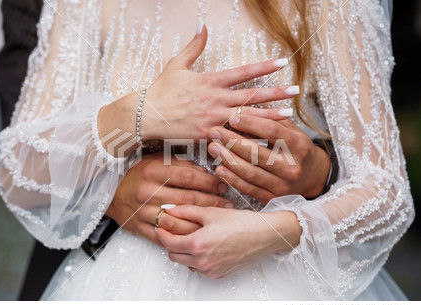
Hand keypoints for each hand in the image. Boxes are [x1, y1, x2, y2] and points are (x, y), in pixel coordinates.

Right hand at [98, 25, 299, 152]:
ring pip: (246, 117)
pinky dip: (248, 139)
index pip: (243, 72)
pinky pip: (232, 137)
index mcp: (210, 81)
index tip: (282, 63)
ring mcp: (213, 118)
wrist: (147, 115)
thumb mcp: (177, 64)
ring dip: (269, 117)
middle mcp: (215, 99)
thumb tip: (203, 26)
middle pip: (251, 95)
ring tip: (289, 116)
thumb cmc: (161, 90)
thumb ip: (194, 46)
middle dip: (275, 93)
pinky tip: (264, 140)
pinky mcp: (207, 134)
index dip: (264, 67)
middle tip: (295, 90)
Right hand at [105, 152, 232, 245]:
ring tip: (217, 221)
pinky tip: (196, 234)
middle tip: (227, 203)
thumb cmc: (136, 174)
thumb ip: (179, 164)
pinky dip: (181, 236)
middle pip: (187, 199)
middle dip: (212, 202)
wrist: (109, 192)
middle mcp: (147, 191)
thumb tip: (205, 171)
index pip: (189, 177)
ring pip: (178, 221)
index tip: (222, 185)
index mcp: (152, 171)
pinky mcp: (139, 227)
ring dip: (201, 222)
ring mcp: (142, 212)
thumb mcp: (155, 160)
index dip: (209, 182)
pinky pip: (164, 236)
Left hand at [156, 205, 301, 278]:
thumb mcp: (211, 212)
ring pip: (185, 263)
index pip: (168, 243)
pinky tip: (205, 245)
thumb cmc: (242, 223)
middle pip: (173, 255)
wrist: (265, 235)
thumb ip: (186, 210)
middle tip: (175, 230)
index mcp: (198, 245)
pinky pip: (198, 268)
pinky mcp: (218, 274)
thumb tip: (170, 209)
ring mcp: (210, 270)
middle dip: (171, 243)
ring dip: (183, 251)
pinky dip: (196, 258)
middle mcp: (202, 261)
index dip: (162, 233)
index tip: (162, 226)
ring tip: (192, 236)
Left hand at [207, 114, 330, 202]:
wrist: (313, 179)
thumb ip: (274, 121)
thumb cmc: (298, 151)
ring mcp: (282, 185)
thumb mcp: (294, 132)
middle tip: (215, 131)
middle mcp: (292, 167)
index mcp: (299, 147)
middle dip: (233, 141)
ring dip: (228, 159)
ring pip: (251, 172)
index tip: (233, 117)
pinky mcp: (272, 198)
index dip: (251, 123)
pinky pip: (248, 188)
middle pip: (258, 153)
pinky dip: (232, 179)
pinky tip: (219, 168)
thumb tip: (248, 108)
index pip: (273, 132)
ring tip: (213, 147)